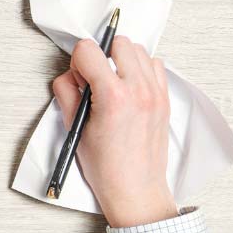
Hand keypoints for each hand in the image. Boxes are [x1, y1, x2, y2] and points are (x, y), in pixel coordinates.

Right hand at [51, 36, 177, 227]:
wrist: (135, 189)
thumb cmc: (107, 167)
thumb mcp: (75, 129)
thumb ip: (68, 94)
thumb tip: (69, 77)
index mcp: (113, 97)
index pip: (89, 50)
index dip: (77, 61)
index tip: (78, 77)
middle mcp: (138, 90)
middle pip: (118, 43)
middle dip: (101, 55)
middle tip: (94, 78)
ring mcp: (156, 93)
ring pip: (138, 50)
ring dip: (121, 60)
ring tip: (112, 82)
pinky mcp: (164, 99)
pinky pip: (154, 65)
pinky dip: (140, 69)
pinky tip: (128, 88)